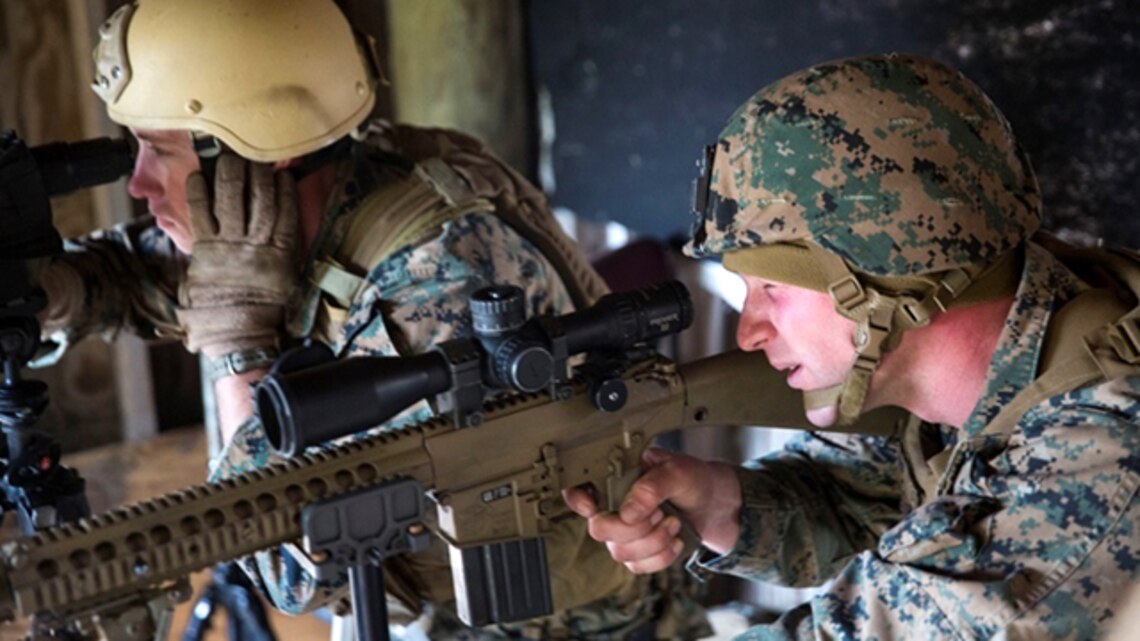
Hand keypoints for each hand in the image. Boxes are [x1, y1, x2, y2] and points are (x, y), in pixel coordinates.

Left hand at [176, 153, 297, 357]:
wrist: (237, 333)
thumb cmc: (266, 306)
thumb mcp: (288, 276)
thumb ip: (288, 246)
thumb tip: (286, 213)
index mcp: (282, 253)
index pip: (286, 211)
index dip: (284, 188)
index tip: (284, 172)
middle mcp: (256, 245)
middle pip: (260, 198)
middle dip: (258, 172)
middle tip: (255, 156)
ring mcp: (229, 246)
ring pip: (231, 198)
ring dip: (231, 173)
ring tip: (230, 157)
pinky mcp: (205, 249)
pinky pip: (201, 213)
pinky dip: (199, 192)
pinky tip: (200, 176)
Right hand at [562, 448, 741, 573]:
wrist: (720, 505)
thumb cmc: (696, 479)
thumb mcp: (678, 472)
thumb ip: (651, 487)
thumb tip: (627, 513)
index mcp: (618, 477)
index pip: (580, 487)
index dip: (578, 499)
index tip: (593, 507)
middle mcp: (616, 505)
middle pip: (599, 529)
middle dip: (633, 527)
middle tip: (659, 513)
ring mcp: (626, 532)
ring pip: (619, 552)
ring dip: (653, 541)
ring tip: (673, 522)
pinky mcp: (641, 553)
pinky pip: (637, 567)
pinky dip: (661, 557)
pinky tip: (674, 540)